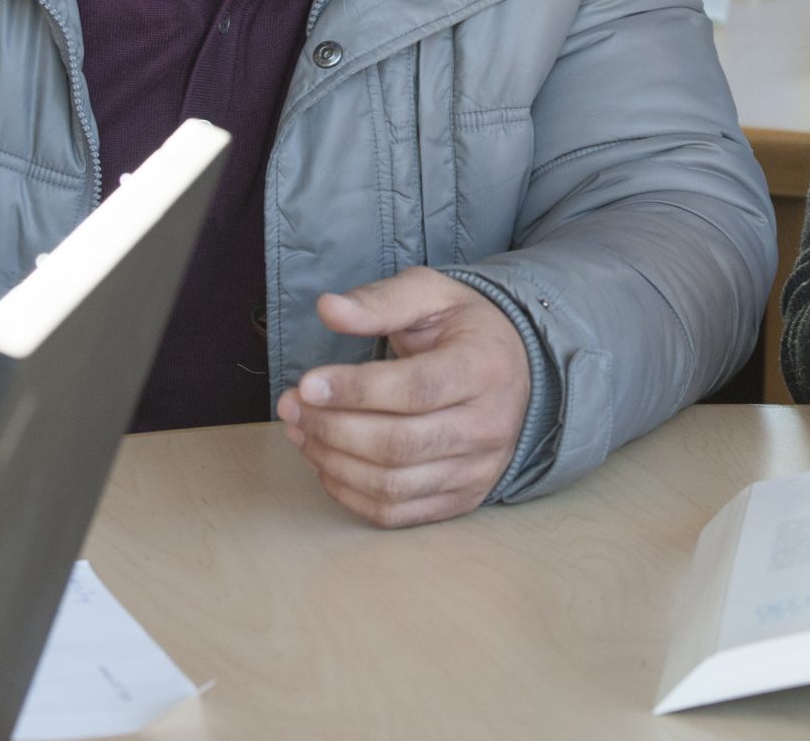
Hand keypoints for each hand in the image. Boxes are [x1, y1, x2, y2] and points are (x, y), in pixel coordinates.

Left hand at [277, 267, 532, 528]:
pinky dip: (349, 493)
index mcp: (484, 368)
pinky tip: (326, 462)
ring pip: (391, 484)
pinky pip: (395, 513)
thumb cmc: (465, 330)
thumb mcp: (430, 296)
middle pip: (398, 444)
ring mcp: (477, 470)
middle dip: (331, 428)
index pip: (415, 389)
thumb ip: (381, 301)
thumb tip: (329, 309)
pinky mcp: (461, 500)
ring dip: (332, 462)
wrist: (517, 371)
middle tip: (291, 406)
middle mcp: (489, 426)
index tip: (306, 384)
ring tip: (300, 431)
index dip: (355, 391)